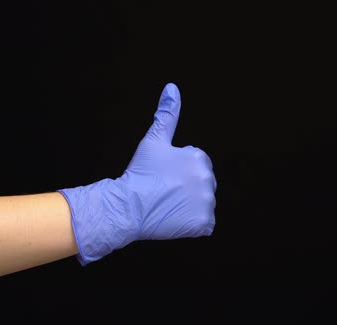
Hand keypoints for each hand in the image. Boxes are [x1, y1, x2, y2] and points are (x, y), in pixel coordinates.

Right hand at [59, 83, 216, 265]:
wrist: (128, 206)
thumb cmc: (140, 172)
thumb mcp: (153, 139)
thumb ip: (167, 113)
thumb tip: (172, 87)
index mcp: (200, 158)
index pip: (197, 166)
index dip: (179, 172)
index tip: (163, 177)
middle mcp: (208, 179)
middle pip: (202, 185)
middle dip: (187, 188)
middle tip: (164, 191)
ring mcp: (207, 203)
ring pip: (203, 204)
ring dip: (189, 207)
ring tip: (168, 205)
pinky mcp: (203, 223)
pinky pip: (204, 225)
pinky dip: (192, 224)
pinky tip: (175, 219)